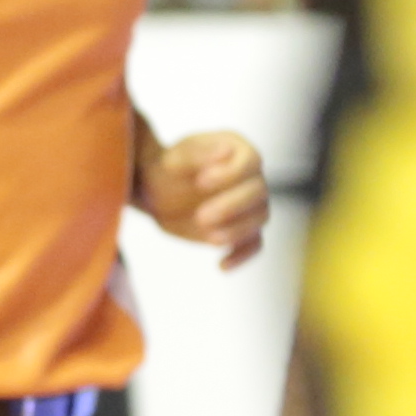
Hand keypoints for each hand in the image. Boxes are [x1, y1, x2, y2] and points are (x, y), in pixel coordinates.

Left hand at [134, 124, 267, 269]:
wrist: (156, 192)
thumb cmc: (166, 169)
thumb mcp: (175, 158)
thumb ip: (198, 153)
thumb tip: (227, 149)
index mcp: (238, 150)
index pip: (251, 161)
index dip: (230, 174)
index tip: (200, 182)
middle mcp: (250, 176)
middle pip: (259, 192)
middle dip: (232, 206)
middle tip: (201, 217)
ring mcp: (249, 204)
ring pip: (259, 218)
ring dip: (237, 230)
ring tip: (210, 238)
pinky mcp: (242, 228)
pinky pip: (254, 244)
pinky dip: (242, 256)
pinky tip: (222, 266)